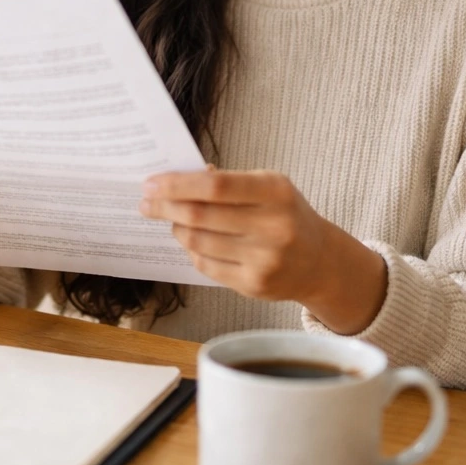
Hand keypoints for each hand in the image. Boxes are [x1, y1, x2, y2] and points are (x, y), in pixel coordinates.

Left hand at [139, 166, 386, 333]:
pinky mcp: (254, 285)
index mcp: (276, 192)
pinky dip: (191, 250)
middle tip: (146, 202)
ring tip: (172, 219)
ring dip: (176, 228)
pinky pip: (205, 265)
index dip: (177, 184)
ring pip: (197, 242)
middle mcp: (274, 227)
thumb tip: (177, 180)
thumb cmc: (285, 214)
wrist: (320, 261)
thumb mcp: (267, 187)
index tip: (150, 183)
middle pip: (200, 215)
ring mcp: (265, 259)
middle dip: (165, 207)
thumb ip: (227, 181)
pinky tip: (191, 241)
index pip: (215, 186)